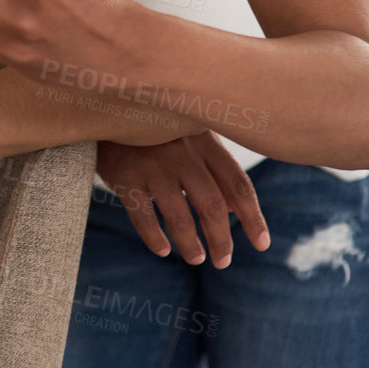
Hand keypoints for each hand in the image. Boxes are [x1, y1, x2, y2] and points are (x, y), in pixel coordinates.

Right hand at [94, 134, 270, 266]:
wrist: (106, 106)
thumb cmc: (156, 128)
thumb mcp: (189, 136)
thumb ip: (215, 168)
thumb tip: (238, 210)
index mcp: (204, 141)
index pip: (238, 185)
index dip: (253, 218)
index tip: (261, 244)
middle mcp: (182, 153)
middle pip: (212, 206)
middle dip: (222, 240)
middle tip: (223, 261)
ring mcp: (152, 165)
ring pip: (179, 217)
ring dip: (190, 245)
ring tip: (196, 258)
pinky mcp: (124, 175)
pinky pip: (142, 216)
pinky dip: (154, 238)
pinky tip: (162, 250)